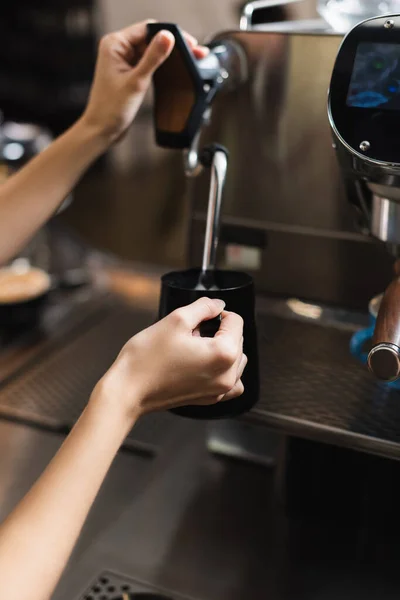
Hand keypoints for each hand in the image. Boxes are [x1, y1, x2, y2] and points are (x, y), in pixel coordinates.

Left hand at [82, 20, 207, 143]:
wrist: (102, 131)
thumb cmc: (110, 109)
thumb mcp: (136, 82)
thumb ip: (153, 58)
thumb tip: (168, 37)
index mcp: (114, 45)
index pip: (147, 29)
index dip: (168, 33)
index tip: (187, 42)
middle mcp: (118, 49)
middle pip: (151, 39)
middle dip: (172, 45)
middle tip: (193, 53)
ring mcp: (124, 61)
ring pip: (152, 51)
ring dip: (169, 56)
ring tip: (188, 61)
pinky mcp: (129, 73)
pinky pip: (149, 63)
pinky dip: (162, 66)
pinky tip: (174, 71)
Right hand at [93, 298, 246, 419]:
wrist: (128, 390)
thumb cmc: (147, 359)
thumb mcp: (176, 320)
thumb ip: (203, 307)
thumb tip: (218, 304)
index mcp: (224, 354)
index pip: (236, 321)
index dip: (218, 312)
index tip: (202, 315)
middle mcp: (227, 375)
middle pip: (238, 340)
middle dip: (218, 331)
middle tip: (192, 332)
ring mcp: (220, 390)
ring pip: (237, 360)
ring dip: (222, 348)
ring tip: (195, 347)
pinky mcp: (210, 399)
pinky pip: (231, 381)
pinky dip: (224, 369)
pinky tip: (205, 364)